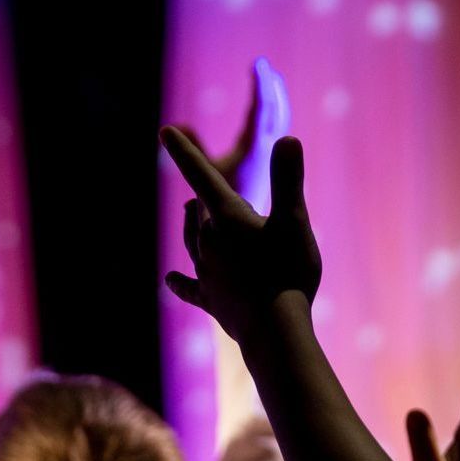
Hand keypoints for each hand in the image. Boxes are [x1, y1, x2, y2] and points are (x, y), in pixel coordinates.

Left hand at [161, 128, 321, 341]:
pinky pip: (190, 288)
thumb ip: (287, 180)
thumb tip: (287, 137)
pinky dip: (181, 282)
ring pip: (192, 244)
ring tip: (190, 214)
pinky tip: (170, 280)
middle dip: (201, 199)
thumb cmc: (286, 273)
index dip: (184, 151)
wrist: (272, 331)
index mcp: (227, 218)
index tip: (165, 130)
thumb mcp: (294, 222)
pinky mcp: (211, 300)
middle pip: (200, 213)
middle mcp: (210, 243)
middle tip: (200, 186)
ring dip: (192, 227)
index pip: (202, 175)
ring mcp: (208, 273)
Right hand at [179, 57, 290, 214]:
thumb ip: (191, 150)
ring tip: (270, 86)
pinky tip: (269, 121)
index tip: (259, 63)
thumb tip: (172, 126)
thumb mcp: (203, 178)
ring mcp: (269, 161)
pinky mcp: (267, 168)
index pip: (261, 109)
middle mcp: (266, 153)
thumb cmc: (226, 214)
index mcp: (254, 149)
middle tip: (263, 67)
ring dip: (273, 102)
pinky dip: (271, 119)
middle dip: (268, 88)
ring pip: (277, 123)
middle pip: (274, 112)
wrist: (255, 247)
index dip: (260, 84)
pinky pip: (273, 135)